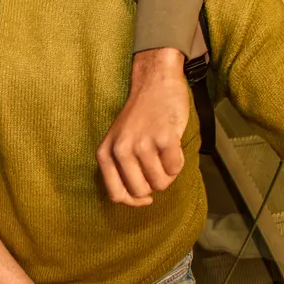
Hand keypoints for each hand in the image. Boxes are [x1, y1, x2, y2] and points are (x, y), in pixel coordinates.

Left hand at [98, 48, 189, 206]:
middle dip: (154, 184)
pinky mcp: (163, 139)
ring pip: (161, 183)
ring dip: (168, 172)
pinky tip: (174, 146)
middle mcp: (120, 150)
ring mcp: (142, 144)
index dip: (134, 201)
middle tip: (158, 165)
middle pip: (141, 192)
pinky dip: (178, 162)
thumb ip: (121, 166)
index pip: (116, 194)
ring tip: (165, 152)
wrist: (155, 83)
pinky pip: (175, 168)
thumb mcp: (118, 139)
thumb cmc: (140, 115)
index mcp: (106, 152)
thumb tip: (138, 199)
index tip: (146, 197)